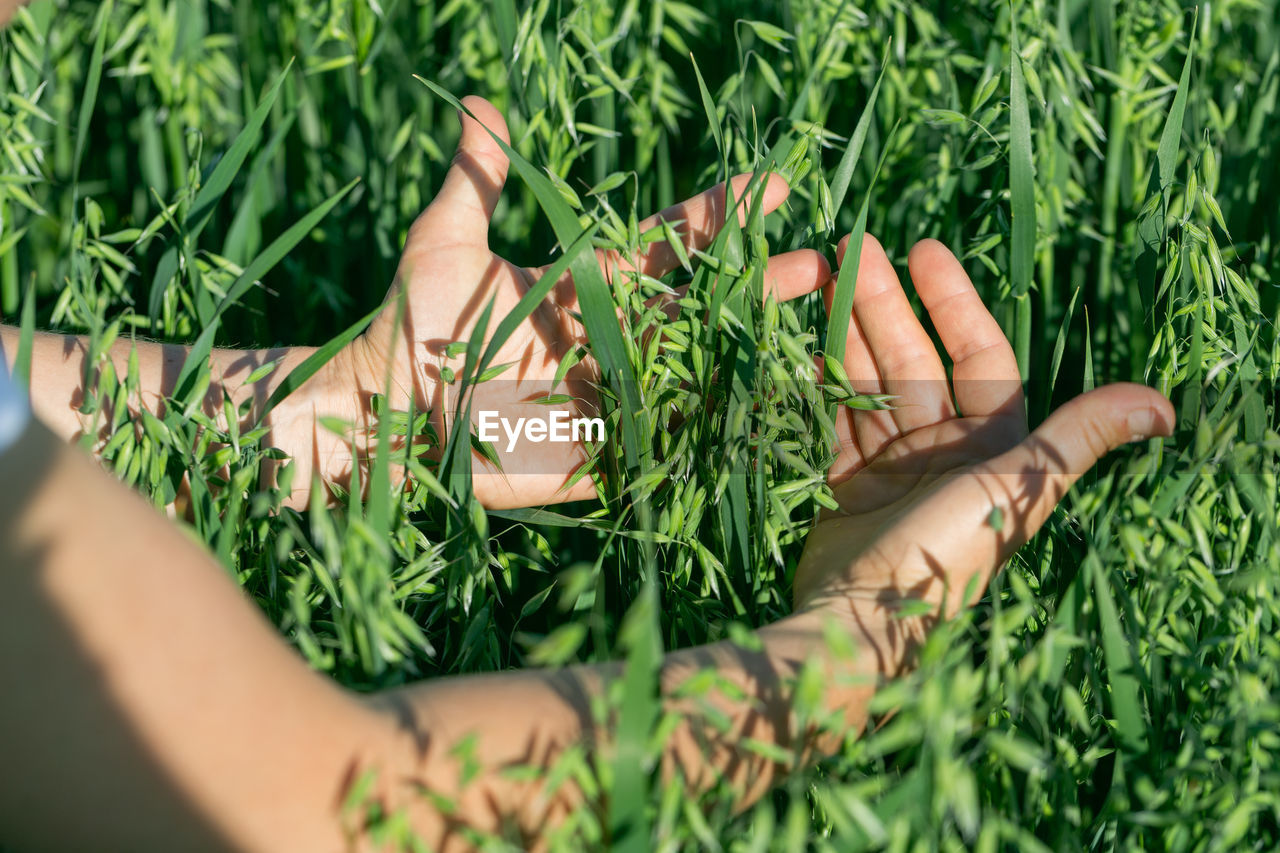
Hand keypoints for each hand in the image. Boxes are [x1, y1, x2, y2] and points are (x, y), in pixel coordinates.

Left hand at [339, 96, 828, 508]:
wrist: (385, 411)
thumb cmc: (412, 322)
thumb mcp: (445, 240)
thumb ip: (478, 179)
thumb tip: (476, 105)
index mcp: (589, 283)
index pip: (667, 242)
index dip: (717, 214)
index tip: (770, 182)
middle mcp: (612, 337)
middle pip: (699, 308)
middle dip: (758, 283)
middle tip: (821, 263)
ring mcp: (611, 396)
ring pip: (694, 375)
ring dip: (749, 360)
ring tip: (815, 345)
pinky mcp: (600, 453)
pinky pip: (663, 446)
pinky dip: (712, 439)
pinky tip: (768, 427)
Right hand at [794, 236, 1173, 671]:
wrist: (861, 625)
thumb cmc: (947, 553)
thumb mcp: (1019, 488)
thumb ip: (1080, 438)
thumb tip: (1165, 407)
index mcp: (990, 447)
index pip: (978, 355)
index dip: (953, 301)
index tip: (921, 250)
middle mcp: (942, 452)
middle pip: (913, 360)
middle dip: (883, 303)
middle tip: (849, 245)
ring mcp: (888, 469)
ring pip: (868, 383)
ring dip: (845, 332)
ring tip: (816, 278)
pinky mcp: (842, 486)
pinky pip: (831, 421)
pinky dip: (818, 385)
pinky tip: (802, 343)